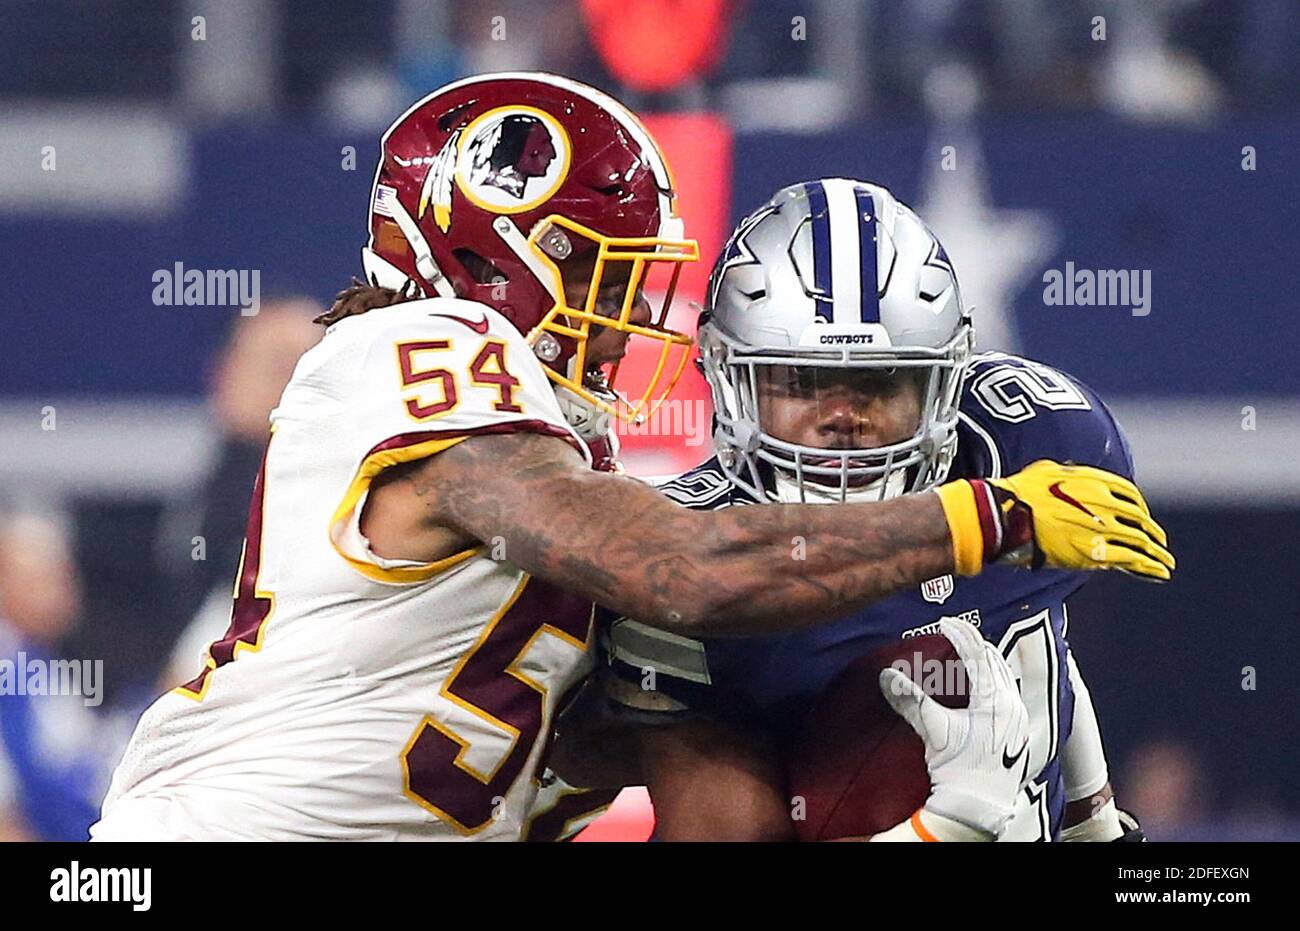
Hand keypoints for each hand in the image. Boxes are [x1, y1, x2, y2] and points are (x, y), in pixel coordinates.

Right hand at [879, 617, 1030, 838]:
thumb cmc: (958, 770)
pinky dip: (994, 681)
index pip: (978, 656)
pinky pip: (1009, 693)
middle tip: (955, 635)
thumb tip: (887, 676)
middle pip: (995, 662)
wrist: (977, 807)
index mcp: (994, 700)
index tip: (946, 623)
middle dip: (975, 645)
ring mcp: (1017, 719)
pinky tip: (983, 686)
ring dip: (987, 662)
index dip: (962, 635)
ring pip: (1005, 677)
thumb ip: (911, 701)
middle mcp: (1011, 705)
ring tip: (968, 655)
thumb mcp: (934, 731)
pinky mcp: (1017, 732)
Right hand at [937, 460, 1174, 580]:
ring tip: (1166, 563)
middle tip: (1160, 541)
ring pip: (1140, 541)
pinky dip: (1148, 567)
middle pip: (1139, 519)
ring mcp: (1103, 527)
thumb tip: (1066, 473)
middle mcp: (1105, 503)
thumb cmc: (1020, 493)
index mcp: (1095, 482)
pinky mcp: (1096, 551)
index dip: (1139, 508)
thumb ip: (1065, 474)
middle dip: (1152, 532)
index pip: (1129, 494)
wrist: (1009, 515)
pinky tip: (1158, 573)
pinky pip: (1131, 560)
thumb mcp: (1046, 471)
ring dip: (1156, 553)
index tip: (1141, 516)